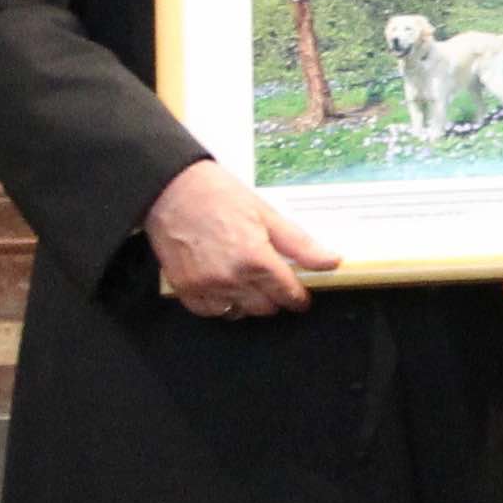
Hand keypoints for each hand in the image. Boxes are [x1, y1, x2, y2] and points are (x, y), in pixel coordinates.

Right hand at [147, 159, 335, 316]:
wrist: (171, 189)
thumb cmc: (219, 196)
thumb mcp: (267, 214)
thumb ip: (300, 244)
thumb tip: (331, 262)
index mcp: (256, 259)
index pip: (288, 294)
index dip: (298, 297)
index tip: (300, 296)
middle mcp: (232, 279)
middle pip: (266, 307)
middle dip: (274, 297)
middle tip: (272, 280)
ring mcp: (207, 286)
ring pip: (240, 312)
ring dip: (248, 302)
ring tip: (247, 280)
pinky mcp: (185, 289)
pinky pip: (211, 312)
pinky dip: (221, 304)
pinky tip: (225, 287)